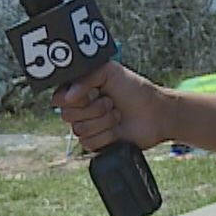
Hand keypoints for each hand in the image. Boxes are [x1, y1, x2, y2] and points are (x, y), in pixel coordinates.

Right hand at [52, 61, 166, 151]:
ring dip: (103, 122)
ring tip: (117, 115)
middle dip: (94, 109)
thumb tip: (68, 96)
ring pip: (79, 130)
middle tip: (111, 102)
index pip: (59, 98)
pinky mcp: (97, 144)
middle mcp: (81, 109)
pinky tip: (117, 130)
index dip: (76, 98)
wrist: (156, 114)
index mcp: (80, 90)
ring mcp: (89, 127)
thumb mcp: (110, 71)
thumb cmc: (135, 90)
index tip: (94, 92)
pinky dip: (106, 136)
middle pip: (67, 116)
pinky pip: (88, 144)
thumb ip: (85, 77)